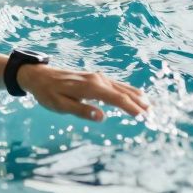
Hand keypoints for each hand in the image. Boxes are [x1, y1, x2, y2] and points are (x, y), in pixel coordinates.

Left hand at [17, 64, 148, 121]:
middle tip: (154, 115)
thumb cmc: (47, 93)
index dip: (131, 108)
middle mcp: (97, 79)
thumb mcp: (60, 105)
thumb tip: (101, 116)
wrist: (38, 75)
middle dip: (139, 103)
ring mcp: (97, 77)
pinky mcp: (95, 77)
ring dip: (137, 96)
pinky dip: (128, 91)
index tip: (144, 117)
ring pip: (122, 87)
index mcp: (90, 87)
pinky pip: (116, 84)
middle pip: (123, 92)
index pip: (116, 98)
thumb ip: (81, 110)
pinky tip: (135, 96)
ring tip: (150, 106)